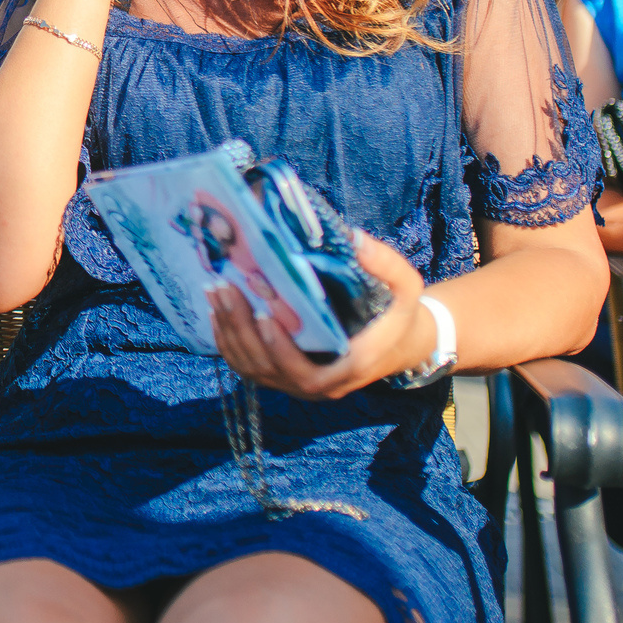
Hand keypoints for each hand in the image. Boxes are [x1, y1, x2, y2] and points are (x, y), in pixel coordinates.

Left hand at [211, 229, 430, 399]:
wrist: (401, 344)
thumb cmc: (400, 313)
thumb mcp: (406, 287)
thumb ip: (386, 264)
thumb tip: (352, 237)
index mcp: (349, 367)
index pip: (306, 373)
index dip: (280, 349)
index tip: (264, 313)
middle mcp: (320, 385)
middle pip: (269, 369)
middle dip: (242, 329)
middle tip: (225, 288)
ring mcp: (299, 384)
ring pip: (253, 370)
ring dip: (229, 333)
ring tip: (216, 291)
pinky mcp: (286, 377)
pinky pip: (250, 368)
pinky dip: (230, 343)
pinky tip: (218, 311)